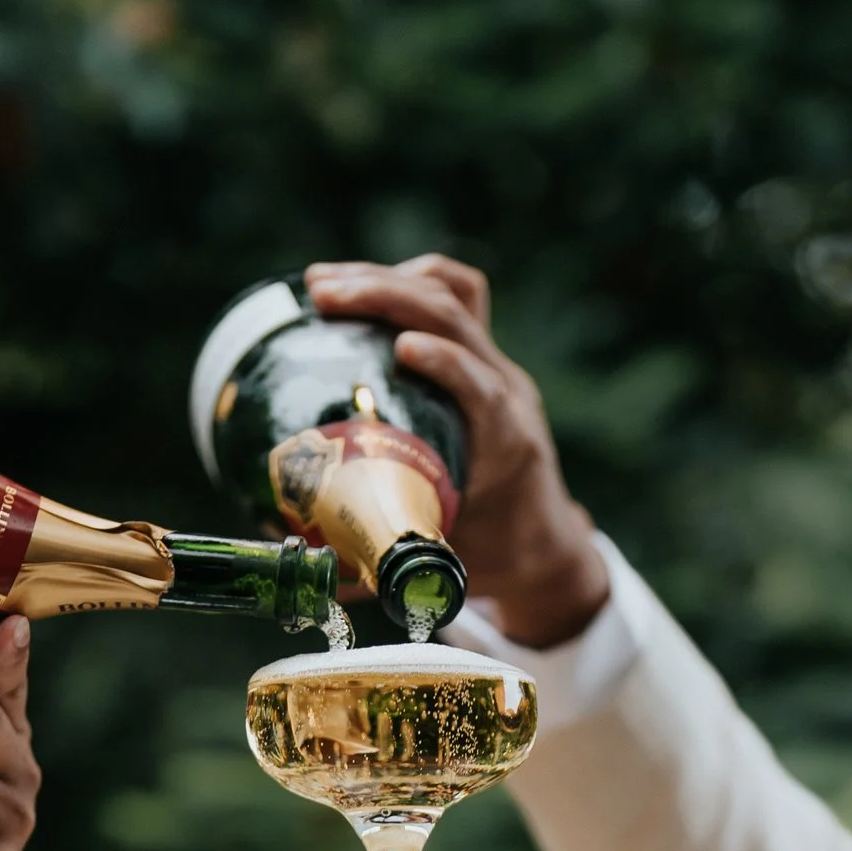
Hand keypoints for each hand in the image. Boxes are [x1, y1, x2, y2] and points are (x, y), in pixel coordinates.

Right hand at [303, 254, 607, 646]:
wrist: (543, 541)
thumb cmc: (493, 554)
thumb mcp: (444, 561)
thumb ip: (382, 563)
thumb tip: (308, 571)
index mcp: (505, 442)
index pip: (483, 386)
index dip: (447, 362)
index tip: (401, 348)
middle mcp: (505, 391)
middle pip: (457, 317)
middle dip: (388, 295)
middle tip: (320, 297)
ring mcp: (497, 365)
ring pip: (452, 295)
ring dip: (387, 279)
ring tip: (321, 284)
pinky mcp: (483, 353)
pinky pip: (455, 296)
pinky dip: (407, 282)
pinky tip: (358, 287)